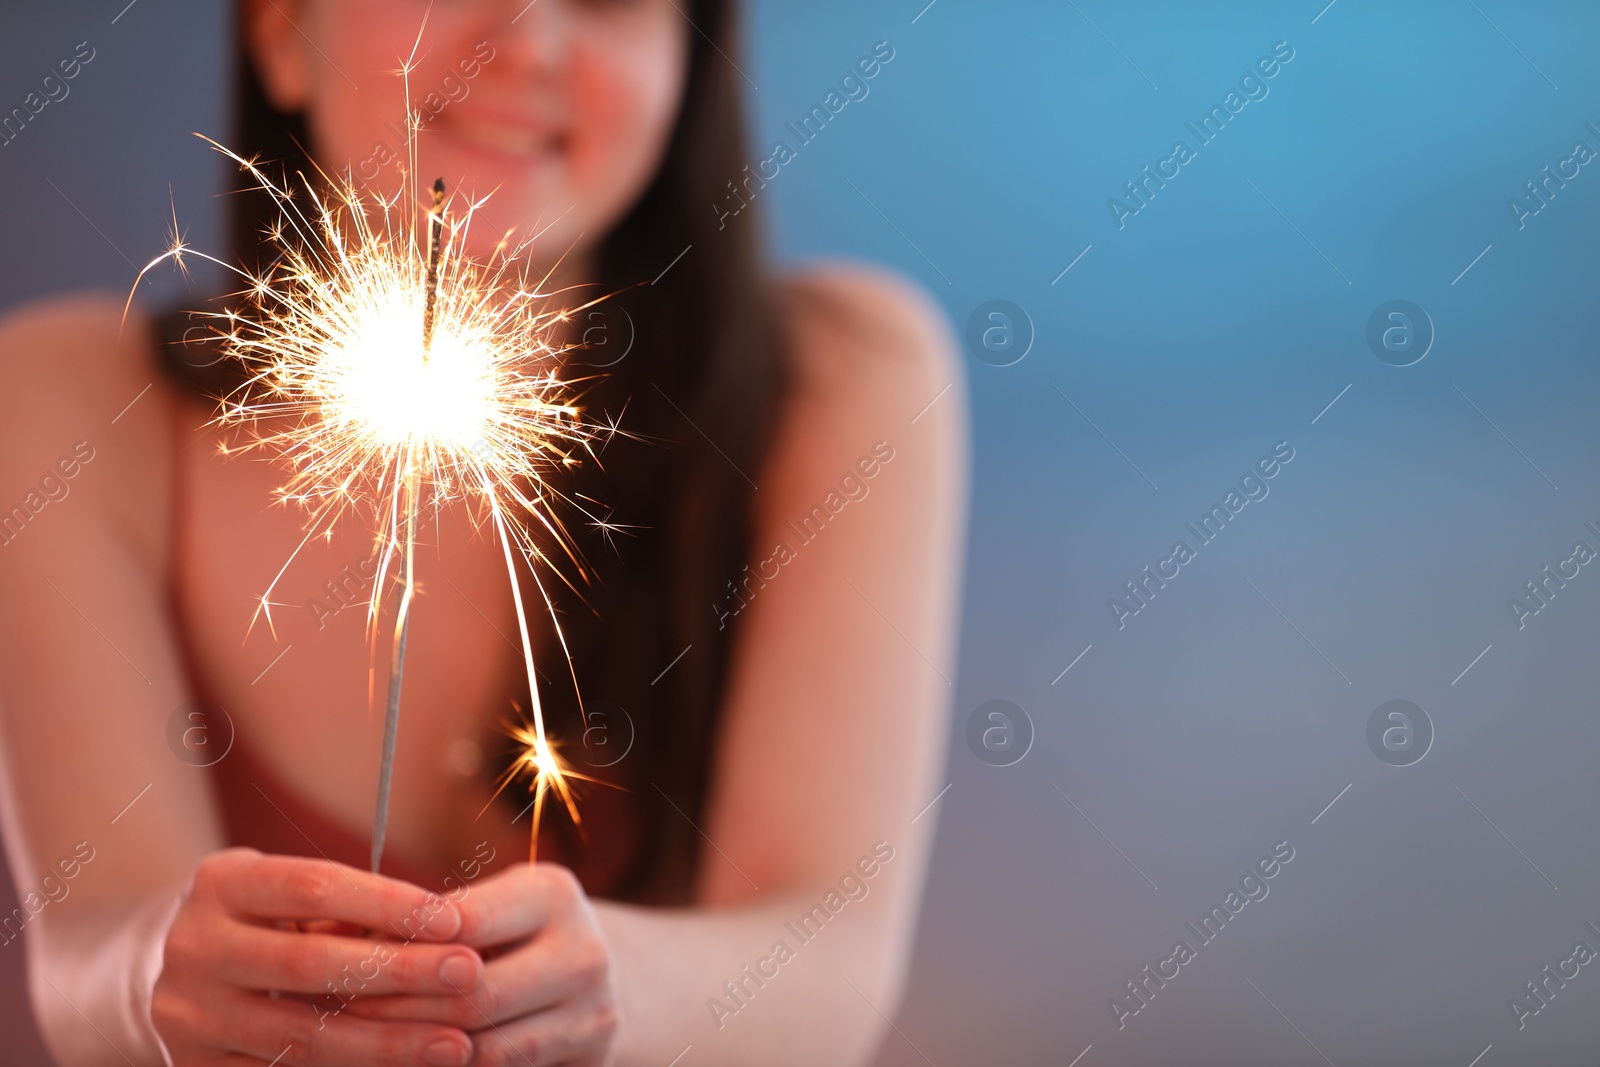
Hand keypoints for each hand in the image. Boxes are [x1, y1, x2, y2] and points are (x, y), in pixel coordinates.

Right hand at [152, 848, 486, 1065]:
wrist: (181, 976)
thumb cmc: (269, 921)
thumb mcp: (291, 896)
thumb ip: (349, 910)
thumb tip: (445, 931)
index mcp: (221, 884)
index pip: (313, 885)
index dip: (387, 903)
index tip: (454, 921)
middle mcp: (194, 948)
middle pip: (308, 963)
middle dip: (399, 972)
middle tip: (469, 975)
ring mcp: (188, 1017)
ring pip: (301, 1036)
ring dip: (387, 1043)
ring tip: (456, 1043)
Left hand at [346, 863, 620, 1066]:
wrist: (587, 976)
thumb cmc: (510, 931)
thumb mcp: (481, 905)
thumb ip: (420, 919)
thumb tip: (328, 934)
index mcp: (554, 894)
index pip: (465, 924)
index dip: (401, 947)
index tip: (341, 961)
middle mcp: (585, 952)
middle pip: (475, 997)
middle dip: (398, 1010)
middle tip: (336, 1015)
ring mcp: (594, 1014)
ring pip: (488, 1052)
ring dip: (418, 1053)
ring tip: (363, 1047)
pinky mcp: (594, 1061)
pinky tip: (411, 1061)